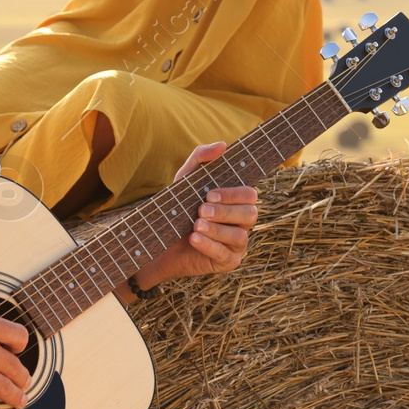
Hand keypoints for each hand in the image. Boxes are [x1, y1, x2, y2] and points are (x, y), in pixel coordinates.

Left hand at [134, 142, 257, 289]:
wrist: (158, 242)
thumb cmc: (176, 208)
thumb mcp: (184, 181)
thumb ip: (201, 158)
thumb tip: (223, 145)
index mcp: (236, 201)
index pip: (250, 195)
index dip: (233, 194)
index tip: (209, 194)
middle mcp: (241, 222)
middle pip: (250, 215)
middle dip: (225, 212)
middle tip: (201, 211)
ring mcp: (237, 244)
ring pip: (240, 236)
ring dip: (217, 230)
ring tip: (195, 225)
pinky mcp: (228, 262)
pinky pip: (227, 256)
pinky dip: (210, 246)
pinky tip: (194, 239)